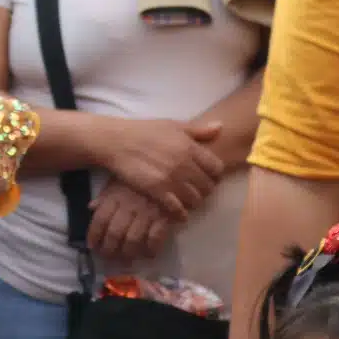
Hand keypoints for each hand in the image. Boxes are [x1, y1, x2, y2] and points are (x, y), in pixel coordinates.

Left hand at [88, 180, 172, 262]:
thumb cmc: (140, 177)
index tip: (91, 246)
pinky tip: (148, 255)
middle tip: (108, 259)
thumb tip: (91, 207)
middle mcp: (129, 205)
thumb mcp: (119, 180)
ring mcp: (147, 212)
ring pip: (133, 239)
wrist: (169, 170)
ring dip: (127, 254)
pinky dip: (151, 250)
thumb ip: (105, 195)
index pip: (100, 219)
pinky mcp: (164, 217)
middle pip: (114, 233)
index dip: (93, 235)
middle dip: (109, 250)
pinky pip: (155, 238)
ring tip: (126, 261)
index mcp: (115, 196)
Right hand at [104, 119, 224, 218]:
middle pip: (208, 186)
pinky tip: (178, 212)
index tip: (208, 176)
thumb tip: (221, 127)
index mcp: (190, 146)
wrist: (116, 141)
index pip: (217, 168)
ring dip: (193, 202)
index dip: (215, 174)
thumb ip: (198, 130)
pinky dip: (180, 213)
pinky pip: (177, 208)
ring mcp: (171, 178)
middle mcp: (184, 164)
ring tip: (187, 200)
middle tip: (197, 190)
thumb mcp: (172, 125)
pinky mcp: (157, 190)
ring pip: (195, 199)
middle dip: (205, 190)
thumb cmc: (144, 130)